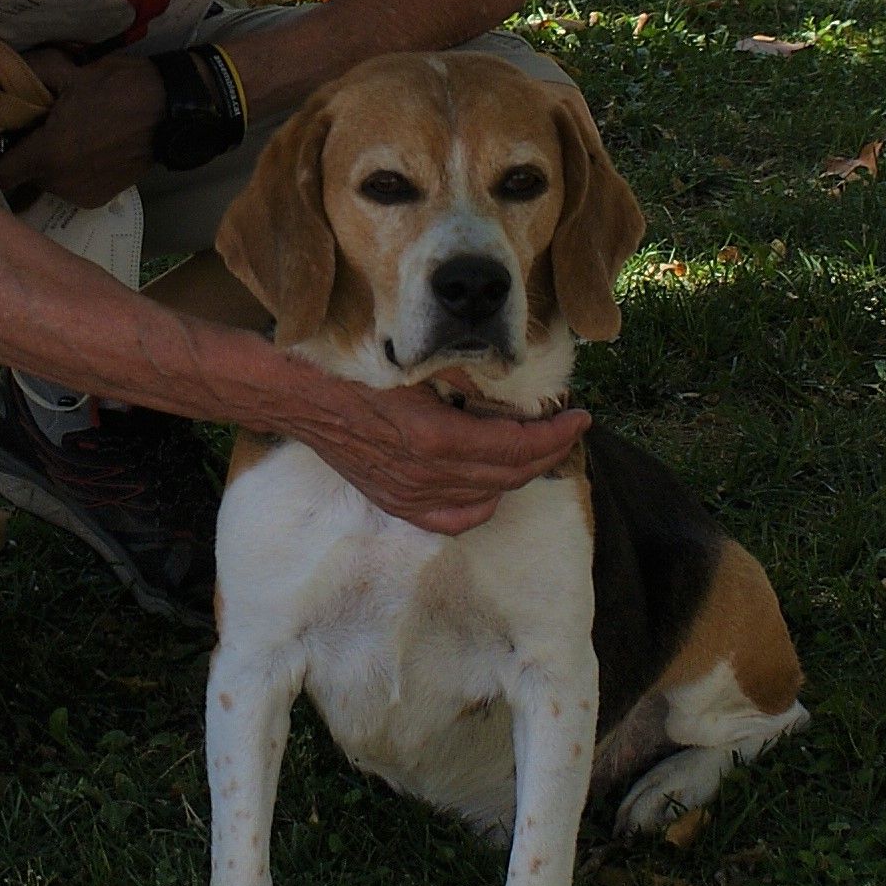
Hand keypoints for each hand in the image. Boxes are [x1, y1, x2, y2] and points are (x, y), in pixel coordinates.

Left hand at [0, 48, 160, 205]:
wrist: (171, 112)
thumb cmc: (120, 89)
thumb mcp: (72, 72)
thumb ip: (33, 72)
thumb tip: (8, 70)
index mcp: (46, 155)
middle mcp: (58, 183)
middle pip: (23, 176)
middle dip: (24, 154)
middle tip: (32, 127)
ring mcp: (79, 194)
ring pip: (46, 182)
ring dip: (47, 164)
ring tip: (63, 136)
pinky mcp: (98, 198)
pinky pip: (69, 186)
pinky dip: (69, 172)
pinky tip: (83, 149)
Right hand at [297, 380, 590, 534]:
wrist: (304, 399)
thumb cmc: (359, 372)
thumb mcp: (420, 366)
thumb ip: (465, 380)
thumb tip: (506, 384)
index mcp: (437, 437)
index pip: (517, 446)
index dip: (557, 434)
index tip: (581, 417)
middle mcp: (429, 475)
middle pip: (511, 474)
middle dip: (550, 451)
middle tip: (570, 429)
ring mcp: (413, 496)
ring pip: (490, 496)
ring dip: (522, 472)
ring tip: (539, 449)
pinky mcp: (400, 504)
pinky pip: (456, 518)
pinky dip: (484, 503)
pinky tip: (495, 485)